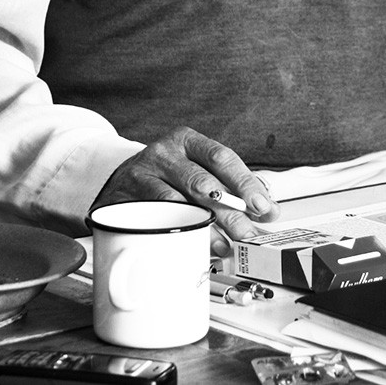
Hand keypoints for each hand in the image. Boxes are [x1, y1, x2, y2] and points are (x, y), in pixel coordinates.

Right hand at [89, 126, 279, 245]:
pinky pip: (155, 217)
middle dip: (230, 211)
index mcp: (188, 141)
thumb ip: (230, 186)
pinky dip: (178, 232)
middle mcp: (165, 153)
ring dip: (206, 227)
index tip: (263, 206)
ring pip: (179, 202)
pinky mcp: (127, 197)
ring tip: (224, 244)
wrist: (118, 179)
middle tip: (247, 232)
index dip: (245, 183)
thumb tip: (267, 209)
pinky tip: (192, 244)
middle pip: (203, 182)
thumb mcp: (195, 169)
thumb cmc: (167, 176)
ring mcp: (144, 174)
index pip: (222, 157)